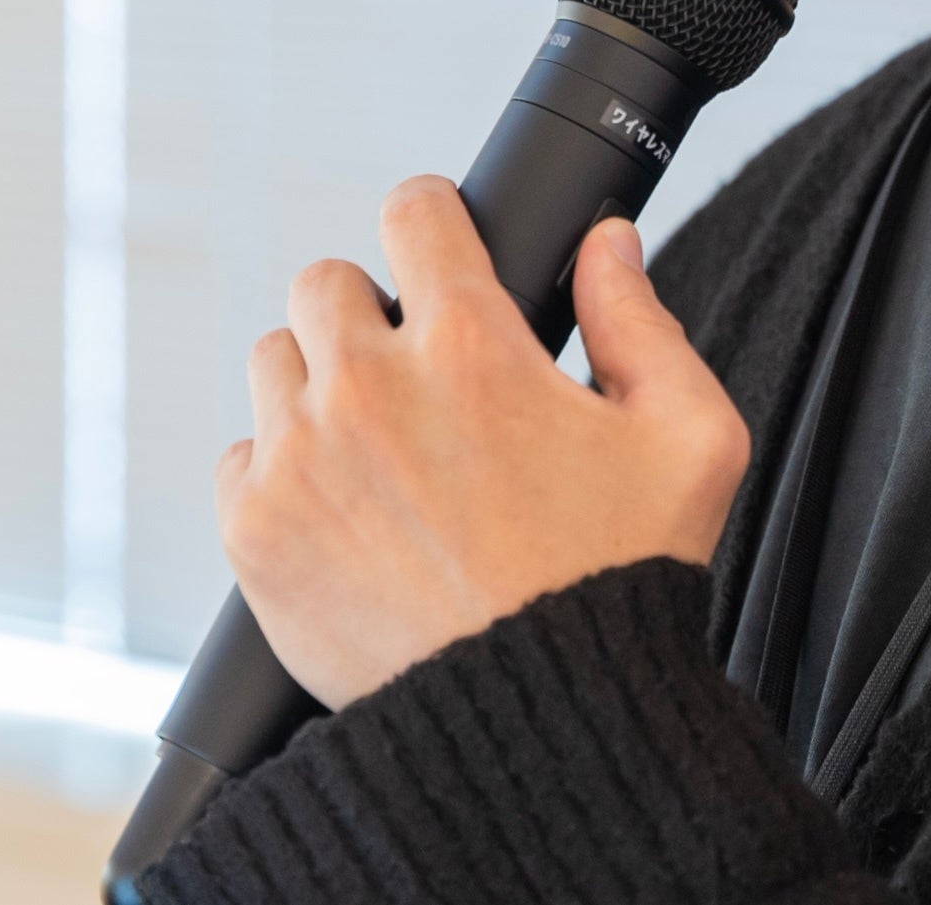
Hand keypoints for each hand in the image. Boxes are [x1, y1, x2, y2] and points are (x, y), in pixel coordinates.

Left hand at [215, 176, 748, 710]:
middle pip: (324, 279)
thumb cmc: (620, 576)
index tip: (441, 247)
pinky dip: (285, 469)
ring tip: (380, 439)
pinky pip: (241, 456)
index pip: (413, 211)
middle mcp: (373, 390)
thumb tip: (606, 241)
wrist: (540, 719)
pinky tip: (349, 502)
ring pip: (276, 360)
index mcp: (474, 347)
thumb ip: (642, 318)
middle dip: (370, 307)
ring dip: (321, 382)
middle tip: (413, 361)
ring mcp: (304, 461)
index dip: (433, 219)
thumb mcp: (688, 435)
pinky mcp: (258, 534)